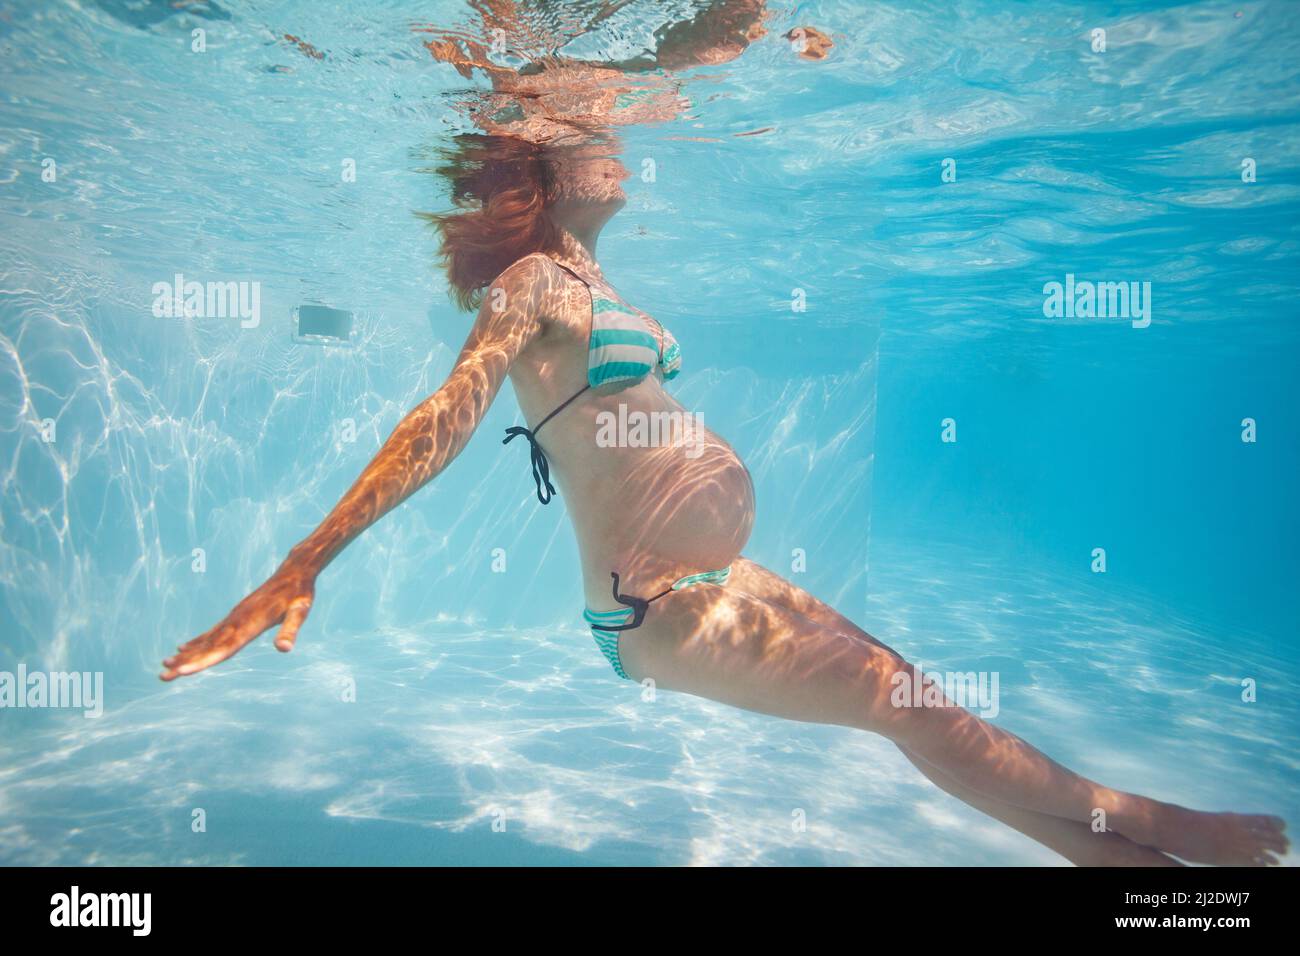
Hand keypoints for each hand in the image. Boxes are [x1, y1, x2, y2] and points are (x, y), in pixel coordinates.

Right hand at [160, 560, 316, 680]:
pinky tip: (183, 649)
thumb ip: (291, 630)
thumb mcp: (301, 611)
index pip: (223, 649)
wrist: (294, 570)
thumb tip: (284, 649)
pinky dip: (197, 641)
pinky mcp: (236, 615)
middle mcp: (237, 620)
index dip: (203, 662)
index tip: (181, 673)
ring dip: (186, 655)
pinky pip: (212, 631)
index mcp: (250, 624)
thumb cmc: (300, 593)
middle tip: (162, 677)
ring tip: (164, 666)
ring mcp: (234, 617)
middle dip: (185, 663)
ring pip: (206, 640)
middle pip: (208, 647)